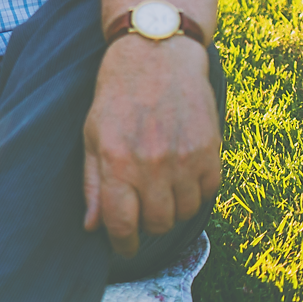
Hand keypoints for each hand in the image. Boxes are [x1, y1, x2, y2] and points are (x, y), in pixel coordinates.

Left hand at [83, 34, 219, 257]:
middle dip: (148, 223)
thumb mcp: (92, 134)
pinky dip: (195, 191)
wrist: (156, 55)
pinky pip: (208, 193)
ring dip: (172, 207)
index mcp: (116, 161)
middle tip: (143, 206)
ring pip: (184, 212)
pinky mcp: (210, 152)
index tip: (123, 247)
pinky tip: (181, 171)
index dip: (122, 243)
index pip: (121, 224)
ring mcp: (185, 159)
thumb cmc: (116, 95)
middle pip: (158, 224)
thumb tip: (92, 226)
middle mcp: (152, 165)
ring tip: (161, 183)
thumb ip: (92, 183)